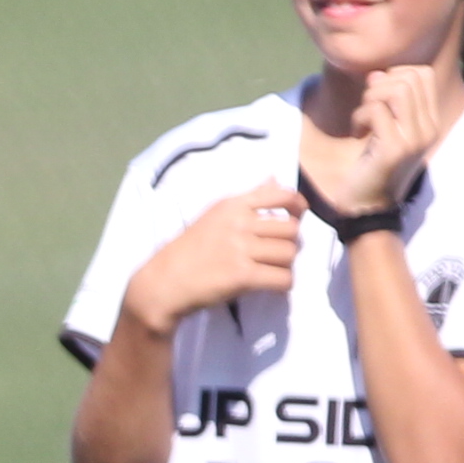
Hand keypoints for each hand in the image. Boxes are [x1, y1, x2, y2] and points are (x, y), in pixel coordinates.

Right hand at [124, 183, 300, 332]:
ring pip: (289, 254)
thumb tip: (274, 178)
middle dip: (291, 243)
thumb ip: (249, 198)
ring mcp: (241, 249)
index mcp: (233, 205)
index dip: (298, 206)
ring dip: (287, 265)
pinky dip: (283, 284)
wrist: (164, 282)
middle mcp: (239, 223)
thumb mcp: (215, 215)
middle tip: (278, 254)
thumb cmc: (189, 249)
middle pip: (291, 230)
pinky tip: (273, 285)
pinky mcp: (242, 276)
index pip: (282, 195)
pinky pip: (282, 278)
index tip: (297, 217)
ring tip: (273, 270)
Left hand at [324, 69, 449, 218]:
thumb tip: (376, 74)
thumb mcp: (386, 128)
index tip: (377, 96)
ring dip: (370, 98)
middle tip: (367, 107)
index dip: (394, 74)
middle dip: (380, 85)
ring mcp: (414, 139)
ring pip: (396, 89)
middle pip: (410, 78)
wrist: (367, 206)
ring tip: (362, 119)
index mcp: (430, 121)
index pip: (422, 74)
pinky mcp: (394, 149)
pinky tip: (357, 133)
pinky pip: (376, 110)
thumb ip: (387, 101)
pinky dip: (359, 116)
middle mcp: (429, 128)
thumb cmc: (373, 165)